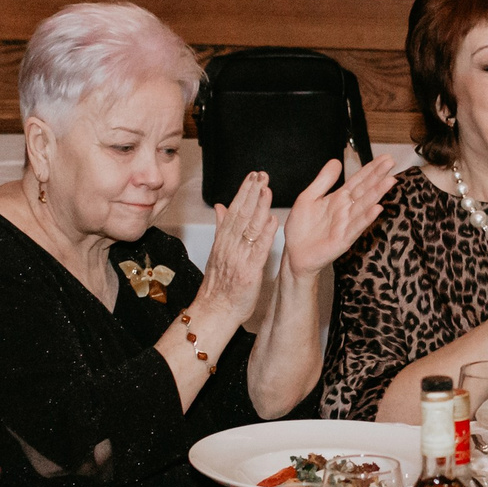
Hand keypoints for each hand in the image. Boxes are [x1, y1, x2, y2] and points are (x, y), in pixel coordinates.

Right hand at [194, 171, 278, 325]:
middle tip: (261, 174)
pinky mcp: (249, 272)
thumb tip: (221, 207)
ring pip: (249, 228)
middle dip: (251, 192)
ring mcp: (239, 258)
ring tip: (267, 189)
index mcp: (223, 241)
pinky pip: (257, 250)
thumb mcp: (217, 253)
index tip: (252, 175)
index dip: (244, 192)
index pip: (234, 210)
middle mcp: (230, 246)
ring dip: (258, 207)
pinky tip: (272, 220)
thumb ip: (221, 228)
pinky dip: (265, 235)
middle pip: (241, 214)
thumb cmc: (219, 285)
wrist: (215, 311)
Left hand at [281, 156, 397, 276]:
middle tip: (392, 162)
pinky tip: (377, 209)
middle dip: (378, 176)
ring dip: (377, 194)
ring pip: (364, 206)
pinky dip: (367, 218)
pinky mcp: (343, 240)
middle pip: (365, 190)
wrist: (294, 253)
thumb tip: (336, 161)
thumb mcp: (308, 197)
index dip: (371, 169)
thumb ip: (323, 181)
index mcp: (338, 199)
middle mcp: (345, 210)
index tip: (385, 158)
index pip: (358, 180)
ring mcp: (346, 224)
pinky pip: (356, 227)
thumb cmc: (301, 228)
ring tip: (390, 181)